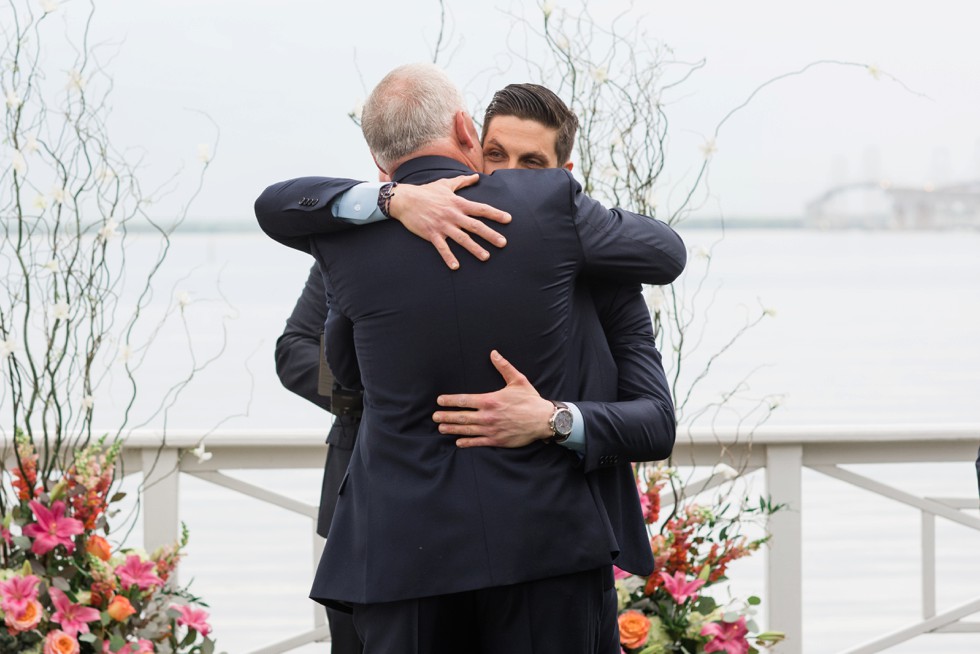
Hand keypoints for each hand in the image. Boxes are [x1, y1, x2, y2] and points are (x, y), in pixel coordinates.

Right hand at [387, 174, 511, 269]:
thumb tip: (476, 177)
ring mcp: (443, 225)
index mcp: (458, 203)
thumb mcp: (446, 184)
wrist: (406, 199)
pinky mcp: (432, 234)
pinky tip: (456, 267)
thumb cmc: (427, 191)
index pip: (481, 209)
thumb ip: (462, 181)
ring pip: (462, 238)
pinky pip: (442, 248)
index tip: (508, 219)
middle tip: (503, 243)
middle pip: (476, 226)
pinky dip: (449, 257)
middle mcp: (453, 215)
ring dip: (475, 248)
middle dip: (491, 235)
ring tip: (486, 257)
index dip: (495, 214)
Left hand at [433, 350, 553, 447]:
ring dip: (452, 428)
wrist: (544, 420)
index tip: (440, 400)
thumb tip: (493, 353)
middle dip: (446, 416)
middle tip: (434, 416)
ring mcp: (491, 429)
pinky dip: (467, 442)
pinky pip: (478, 442)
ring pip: (467, 430)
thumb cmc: (530, 400)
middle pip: (462, 416)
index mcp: (490, 400)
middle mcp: (488, 416)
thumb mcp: (518, 380)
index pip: (464, 400)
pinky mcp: (497, 440)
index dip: (450, 401)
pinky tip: (458, 441)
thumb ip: (503, 367)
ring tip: (441, 428)